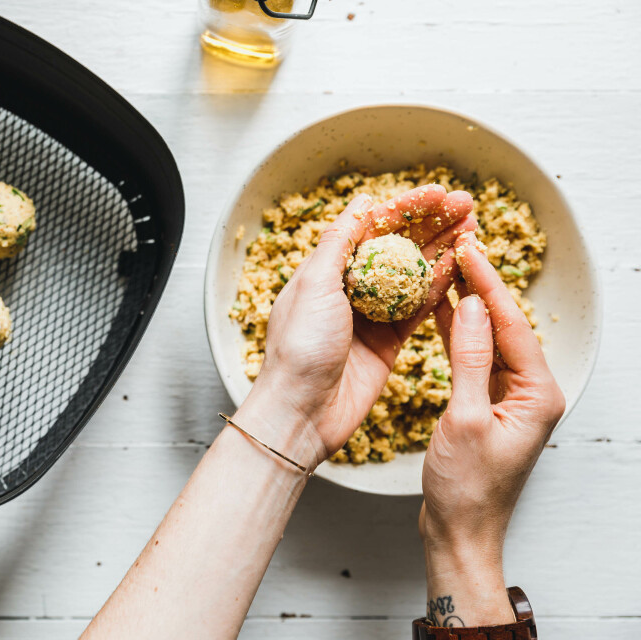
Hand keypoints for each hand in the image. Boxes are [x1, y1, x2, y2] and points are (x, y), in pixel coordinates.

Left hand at [234, 185, 475, 469]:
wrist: (303, 410)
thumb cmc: (299, 347)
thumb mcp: (314, 286)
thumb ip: (339, 244)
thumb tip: (360, 202)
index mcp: (326, 270)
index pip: (371, 226)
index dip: (405, 207)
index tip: (437, 192)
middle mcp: (349, 288)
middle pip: (397, 246)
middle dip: (432, 223)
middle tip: (467, 204)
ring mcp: (372, 315)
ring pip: (414, 274)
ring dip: (444, 249)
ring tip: (474, 227)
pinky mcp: (390, 341)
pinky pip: (421, 308)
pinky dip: (442, 286)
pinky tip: (464, 264)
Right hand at [419, 231, 564, 625]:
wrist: (459, 530)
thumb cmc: (466, 487)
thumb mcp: (465, 418)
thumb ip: (469, 359)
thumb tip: (472, 307)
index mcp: (537, 394)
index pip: (512, 325)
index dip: (489, 284)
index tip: (469, 249)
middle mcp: (530, 392)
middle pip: (505, 327)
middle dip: (481, 286)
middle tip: (458, 247)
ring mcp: (510, 398)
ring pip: (489, 339)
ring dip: (468, 307)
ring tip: (447, 268)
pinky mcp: (489, 404)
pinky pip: (476, 358)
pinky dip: (458, 334)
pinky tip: (442, 311)